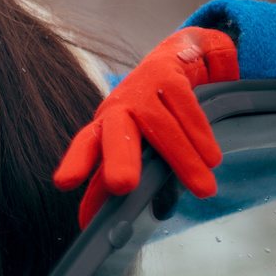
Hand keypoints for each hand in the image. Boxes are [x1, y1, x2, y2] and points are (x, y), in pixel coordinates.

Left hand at [53, 27, 238, 227]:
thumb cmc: (151, 109)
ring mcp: (142, 89)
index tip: (64, 183)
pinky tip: (212, 158)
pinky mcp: (167, 74)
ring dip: (184, 159)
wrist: (176, 56)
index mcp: (105, 126)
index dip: (76, 164)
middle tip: (123, 185)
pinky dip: (201, 134)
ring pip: (162, 127)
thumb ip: (124, 174)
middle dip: (117, 158)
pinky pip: (186, 108)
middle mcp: (118, 107)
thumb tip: (120, 220)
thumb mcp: (136, 139)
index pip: (86, 146)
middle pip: (114, 133)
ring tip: (204, 189)